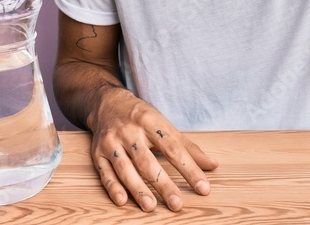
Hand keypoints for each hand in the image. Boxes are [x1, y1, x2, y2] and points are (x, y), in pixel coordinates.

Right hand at [90, 86, 218, 211]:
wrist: (107, 103)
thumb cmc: (141, 117)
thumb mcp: (165, 124)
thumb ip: (187, 147)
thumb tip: (212, 165)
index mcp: (151, 122)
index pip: (173, 148)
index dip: (189, 169)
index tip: (203, 187)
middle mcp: (130, 132)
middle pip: (147, 161)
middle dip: (163, 184)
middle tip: (177, 204)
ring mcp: (112, 142)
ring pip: (125, 168)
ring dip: (137, 188)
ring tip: (150, 206)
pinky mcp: (97, 153)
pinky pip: (105, 172)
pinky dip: (113, 187)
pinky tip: (122, 200)